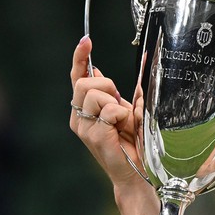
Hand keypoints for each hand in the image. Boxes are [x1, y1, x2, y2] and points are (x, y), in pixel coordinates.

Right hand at [69, 36, 151, 202]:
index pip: (77, 78)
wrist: (138, 174)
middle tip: (119, 101)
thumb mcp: (128, 110)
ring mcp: (84, 128)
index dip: (80, 58)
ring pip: (94, 95)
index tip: (86, 40)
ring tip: (122, 121)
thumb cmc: (133, 144)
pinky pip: (110, 110)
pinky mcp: (94, 136)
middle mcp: (78, 118)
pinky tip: (124, 129)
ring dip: (115, 103)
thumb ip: (122, 91)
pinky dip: (122, 115)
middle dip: (105, 85)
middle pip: (84, 83)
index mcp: (84, 110)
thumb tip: (134, 60)